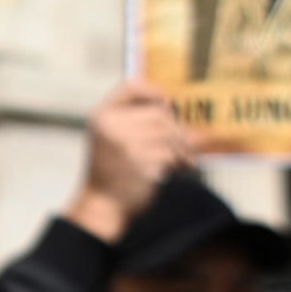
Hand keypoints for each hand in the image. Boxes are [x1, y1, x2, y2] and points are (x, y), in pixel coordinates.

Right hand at [63, 82, 190, 244]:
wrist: (103, 204)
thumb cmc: (111, 170)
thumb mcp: (112, 138)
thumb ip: (138, 122)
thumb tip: (182, 117)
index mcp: (102, 116)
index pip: (130, 87)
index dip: (152, 90)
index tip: (167, 101)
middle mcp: (112, 126)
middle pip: (159, 114)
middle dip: (177, 129)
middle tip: (188, 143)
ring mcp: (126, 145)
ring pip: (168, 134)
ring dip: (183, 147)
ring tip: (185, 159)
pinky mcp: (141, 163)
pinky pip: (171, 154)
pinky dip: (180, 161)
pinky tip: (180, 168)